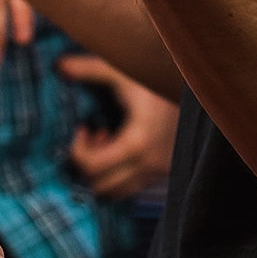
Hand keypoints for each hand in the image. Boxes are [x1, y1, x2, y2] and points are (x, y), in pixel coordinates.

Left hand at [59, 53, 179, 200]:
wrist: (197, 88)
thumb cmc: (155, 78)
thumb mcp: (121, 72)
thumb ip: (89, 70)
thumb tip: (59, 66)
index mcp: (137, 143)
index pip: (92, 168)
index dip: (77, 150)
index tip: (82, 128)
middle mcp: (149, 163)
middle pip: (101, 185)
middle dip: (88, 163)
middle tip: (91, 137)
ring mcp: (159, 170)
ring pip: (118, 191)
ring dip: (104, 172)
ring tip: (107, 142)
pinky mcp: (165, 170)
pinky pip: (134, 186)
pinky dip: (120, 174)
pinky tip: (123, 147)